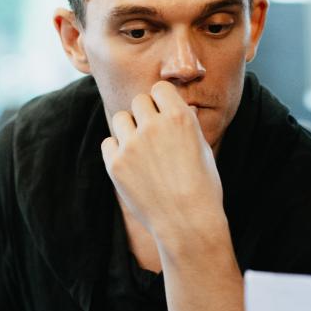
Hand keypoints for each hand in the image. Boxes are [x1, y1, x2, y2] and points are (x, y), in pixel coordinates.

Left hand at [101, 81, 223, 244]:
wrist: (187, 223)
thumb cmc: (202, 188)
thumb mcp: (202, 147)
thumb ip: (184, 124)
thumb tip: (174, 108)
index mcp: (179, 117)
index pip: (159, 88)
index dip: (161, 101)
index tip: (164, 115)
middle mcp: (153, 126)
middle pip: (139, 101)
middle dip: (145, 115)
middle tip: (154, 137)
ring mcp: (132, 145)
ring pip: (121, 119)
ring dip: (129, 129)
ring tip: (142, 151)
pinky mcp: (116, 164)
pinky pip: (108, 143)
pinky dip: (117, 151)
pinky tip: (132, 165)